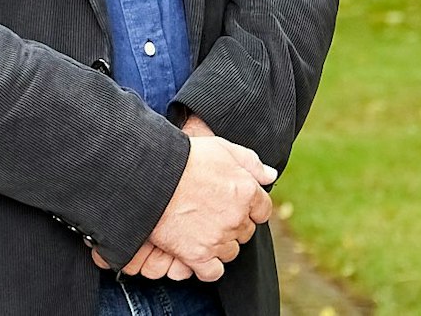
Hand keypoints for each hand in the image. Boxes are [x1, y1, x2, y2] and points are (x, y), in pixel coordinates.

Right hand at [89, 118, 274, 279]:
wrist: (151, 176)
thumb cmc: (185, 158)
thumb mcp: (221, 148)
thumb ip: (251, 162)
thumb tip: (270, 175)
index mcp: (246, 191)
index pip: (262, 210)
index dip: (250, 207)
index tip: (235, 204)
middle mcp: (236, 218)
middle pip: (246, 232)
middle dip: (234, 224)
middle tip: (212, 213)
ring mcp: (217, 239)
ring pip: (231, 251)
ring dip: (221, 244)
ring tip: (202, 230)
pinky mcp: (197, 255)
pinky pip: (213, 272)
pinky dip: (208, 266)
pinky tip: (199, 254)